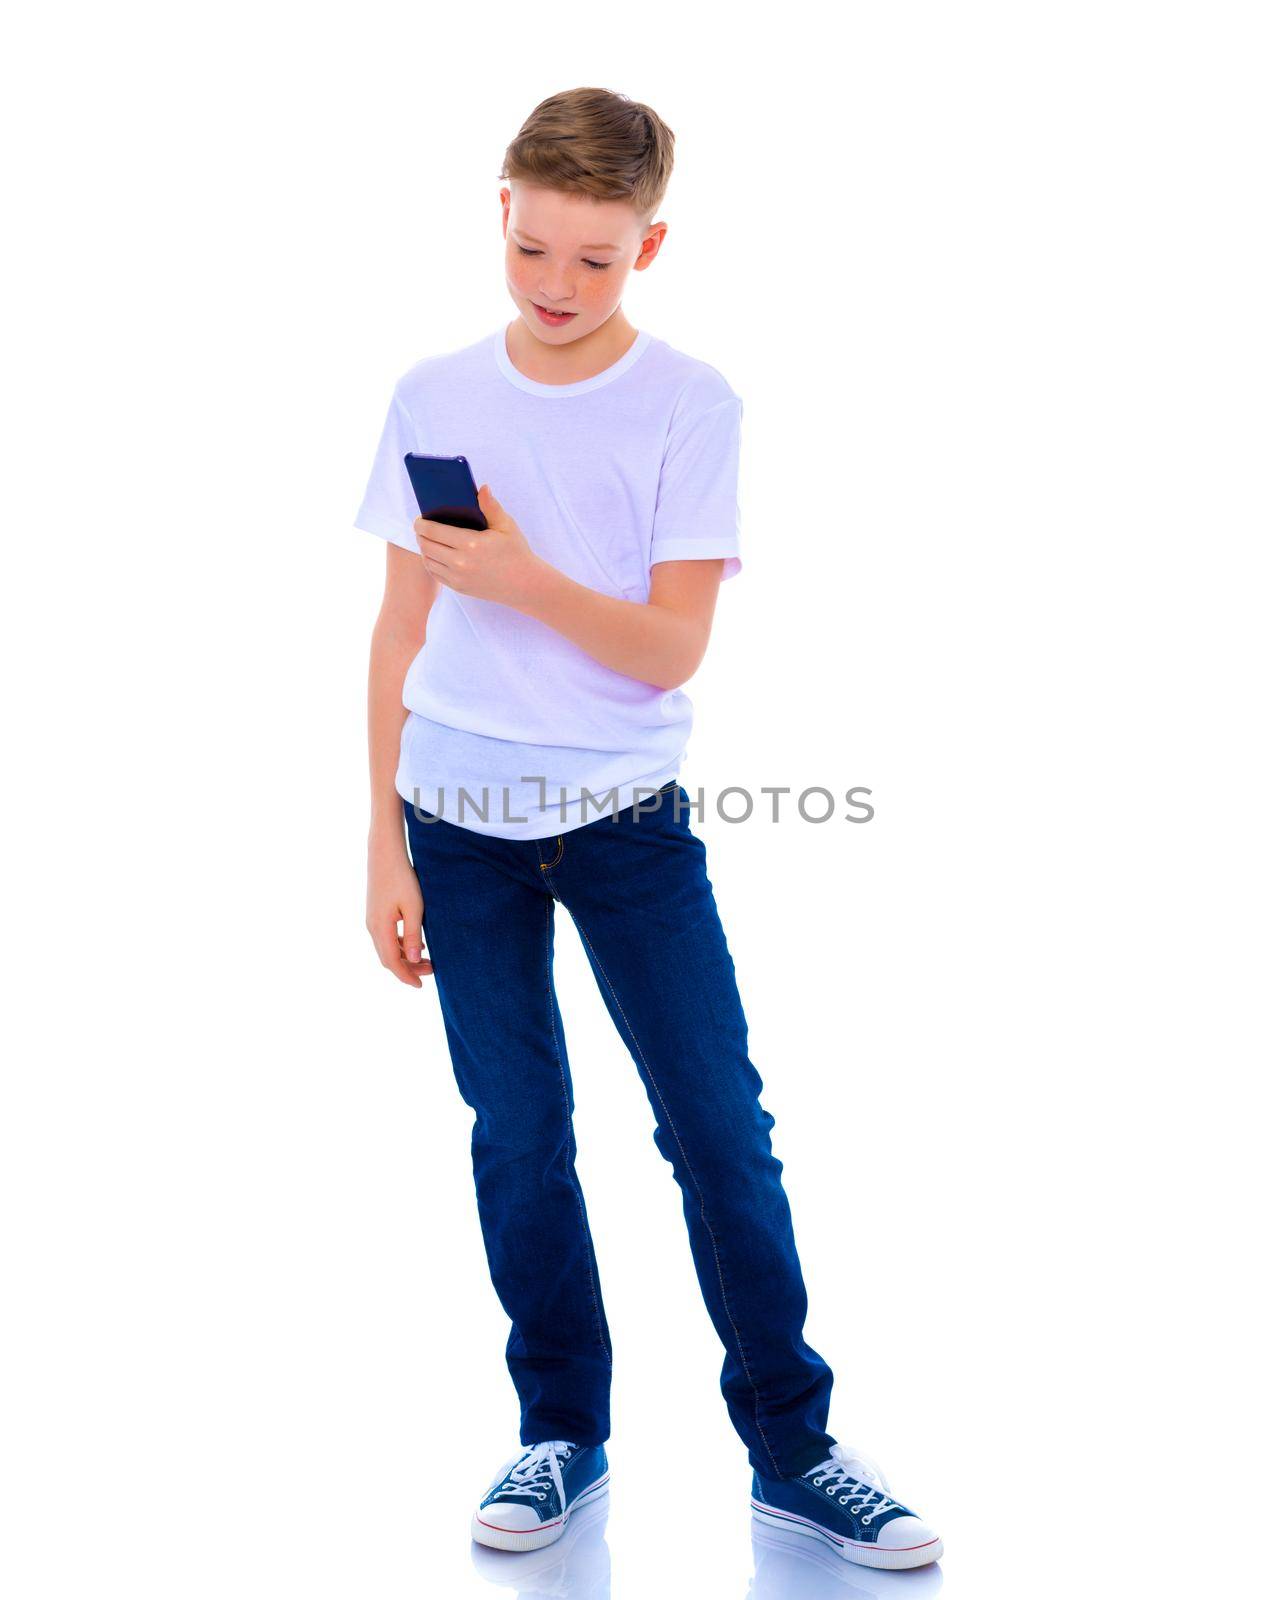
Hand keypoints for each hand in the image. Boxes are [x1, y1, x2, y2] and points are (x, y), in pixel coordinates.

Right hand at [366, 842, 431, 987]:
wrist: (385, 854)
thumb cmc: (402, 878)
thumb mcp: (413, 908)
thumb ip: (412, 935)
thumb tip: (412, 960)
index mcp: (380, 928)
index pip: (392, 962)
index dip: (406, 976)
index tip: (421, 985)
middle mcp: (372, 927)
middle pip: (388, 958)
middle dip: (408, 968)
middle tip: (431, 970)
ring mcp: (372, 920)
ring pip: (387, 948)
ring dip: (405, 957)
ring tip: (426, 959)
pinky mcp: (376, 913)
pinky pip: (387, 937)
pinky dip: (400, 945)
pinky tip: (416, 943)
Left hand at [415, 485, 545, 607]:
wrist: (524, 584)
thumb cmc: (516, 551)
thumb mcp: (506, 526)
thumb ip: (491, 506)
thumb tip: (482, 487)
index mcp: (471, 543)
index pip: (433, 530)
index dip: (421, 523)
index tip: (420, 517)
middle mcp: (461, 562)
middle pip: (426, 545)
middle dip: (420, 534)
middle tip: (422, 526)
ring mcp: (458, 577)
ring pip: (428, 560)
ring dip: (424, 548)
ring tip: (428, 539)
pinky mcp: (459, 587)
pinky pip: (435, 573)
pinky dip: (431, 562)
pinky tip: (435, 554)